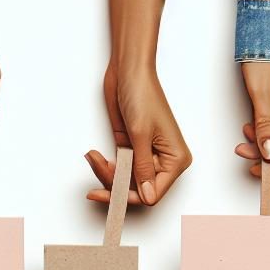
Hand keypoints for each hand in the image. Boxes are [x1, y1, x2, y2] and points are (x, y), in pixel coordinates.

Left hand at [86, 63, 190, 206]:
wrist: (128, 72)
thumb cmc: (142, 94)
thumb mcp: (140, 135)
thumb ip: (142, 169)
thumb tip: (148, 197)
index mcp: (175, 159)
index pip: (153, 193)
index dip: (131, 196)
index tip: (110, 195)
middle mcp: (163, 161)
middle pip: (137, 189)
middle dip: (114, 183)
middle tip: (97, 172)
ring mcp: (146, 157)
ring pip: (125, 181)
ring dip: (106, 173)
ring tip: (94, 157)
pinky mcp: (131, 151)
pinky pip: (118, 169)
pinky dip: (104, 167)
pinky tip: (95, 156)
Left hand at [234, 63, 269, 170]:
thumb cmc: (269, 52)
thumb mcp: (260, 91)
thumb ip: (264, 125)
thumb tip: (268, 153)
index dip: (264, 160)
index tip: (250, 169)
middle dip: (262, 149)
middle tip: (240, 146)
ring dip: (265, 137)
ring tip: (246, 128)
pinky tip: (258, 122)